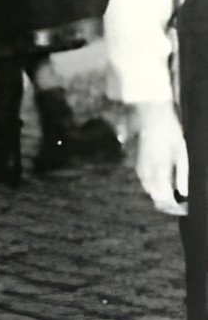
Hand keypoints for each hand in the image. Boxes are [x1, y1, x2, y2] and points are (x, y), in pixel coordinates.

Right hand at [135, 99, 188, 215]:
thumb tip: (184, 193)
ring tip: (174, 193)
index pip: (164, 200)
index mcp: (158, 171)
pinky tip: (162, 178)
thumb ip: (183, 173)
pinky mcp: (134, 160)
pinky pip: (144, 178)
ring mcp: (137, 166)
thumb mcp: (181, 149)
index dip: (175, 208)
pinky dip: (154, 183)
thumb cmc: (168, 128)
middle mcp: (145, 172)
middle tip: (181, 204)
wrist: (147, 110)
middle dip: (167, 203)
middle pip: (155, 196)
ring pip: (148, 188)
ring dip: (160, 193)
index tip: (186, 209)